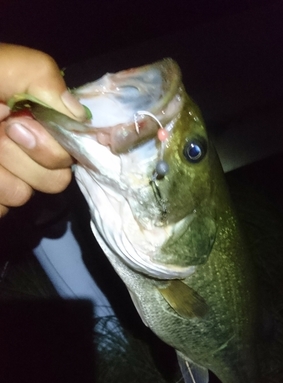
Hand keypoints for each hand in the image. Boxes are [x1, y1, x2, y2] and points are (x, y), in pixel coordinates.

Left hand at [0, 44, 85, 217]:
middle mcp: (26, 147)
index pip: (73, 144)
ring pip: (25, 196)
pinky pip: (1, 210)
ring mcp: (8, 176)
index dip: (52, 143)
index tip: (17, 125)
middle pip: (57, 177)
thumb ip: (40, 76)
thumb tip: (79, 113)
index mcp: (33, 115)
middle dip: (24, 158)